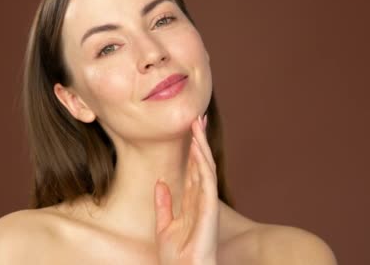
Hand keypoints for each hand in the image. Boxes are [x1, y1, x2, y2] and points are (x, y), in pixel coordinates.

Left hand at [154, 114, 218, 264]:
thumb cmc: (177, 256)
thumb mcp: (164, 226)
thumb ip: (163, 204)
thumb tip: (160, 182)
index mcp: (191, 202)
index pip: (193, 169)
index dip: (192, 149)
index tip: (190, 130)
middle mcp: (201, 199)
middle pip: (200, 164)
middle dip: (199, 141)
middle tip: (197, 119)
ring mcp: (206, 203)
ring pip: (205, 168)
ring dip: (201, 146)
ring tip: (198, 126)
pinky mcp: (209, 210)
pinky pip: (207, 183)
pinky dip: (203, 165)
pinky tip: (199, 150)